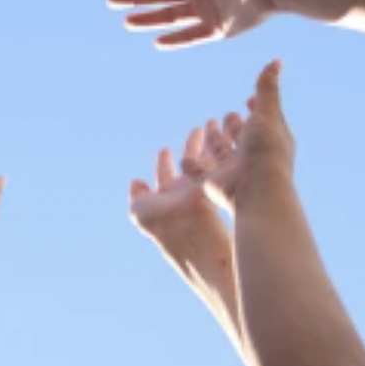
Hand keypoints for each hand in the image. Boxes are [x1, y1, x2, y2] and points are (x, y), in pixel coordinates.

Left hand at [127, 126, 228, 249]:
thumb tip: (136, 181)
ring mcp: (208, 189)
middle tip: (201, 128)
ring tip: (217, 123)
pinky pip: (221, 160)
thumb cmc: (166, 228)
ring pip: (208, 159)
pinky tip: (228, 134)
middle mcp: (187, 193)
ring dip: (212, 141)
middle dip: (194, 146)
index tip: (165, 149)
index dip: (164, 161)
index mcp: (167, 198)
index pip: (166, 174)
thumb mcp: (141, 212)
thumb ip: (138, 195)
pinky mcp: (225, 187)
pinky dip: (222, 145)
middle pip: (190, 163)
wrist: (196, 241)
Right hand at [189, 63, 295, 214]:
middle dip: (234, 127)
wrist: (255, 190)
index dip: (257, 110)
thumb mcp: (266, 114)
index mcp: (270, 139)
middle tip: (228, 115)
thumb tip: (277, 60)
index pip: (263, 121)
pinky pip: (200, 173)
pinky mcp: (216, 183)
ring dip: (213, 141)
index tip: (250, 100)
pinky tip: (183, 159)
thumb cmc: (265, 151)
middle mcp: (253, 156)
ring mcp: (234, 170)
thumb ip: (267, 89)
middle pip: (241, 138)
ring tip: (206, 126)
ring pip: (221, 153)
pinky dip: (192, 167)